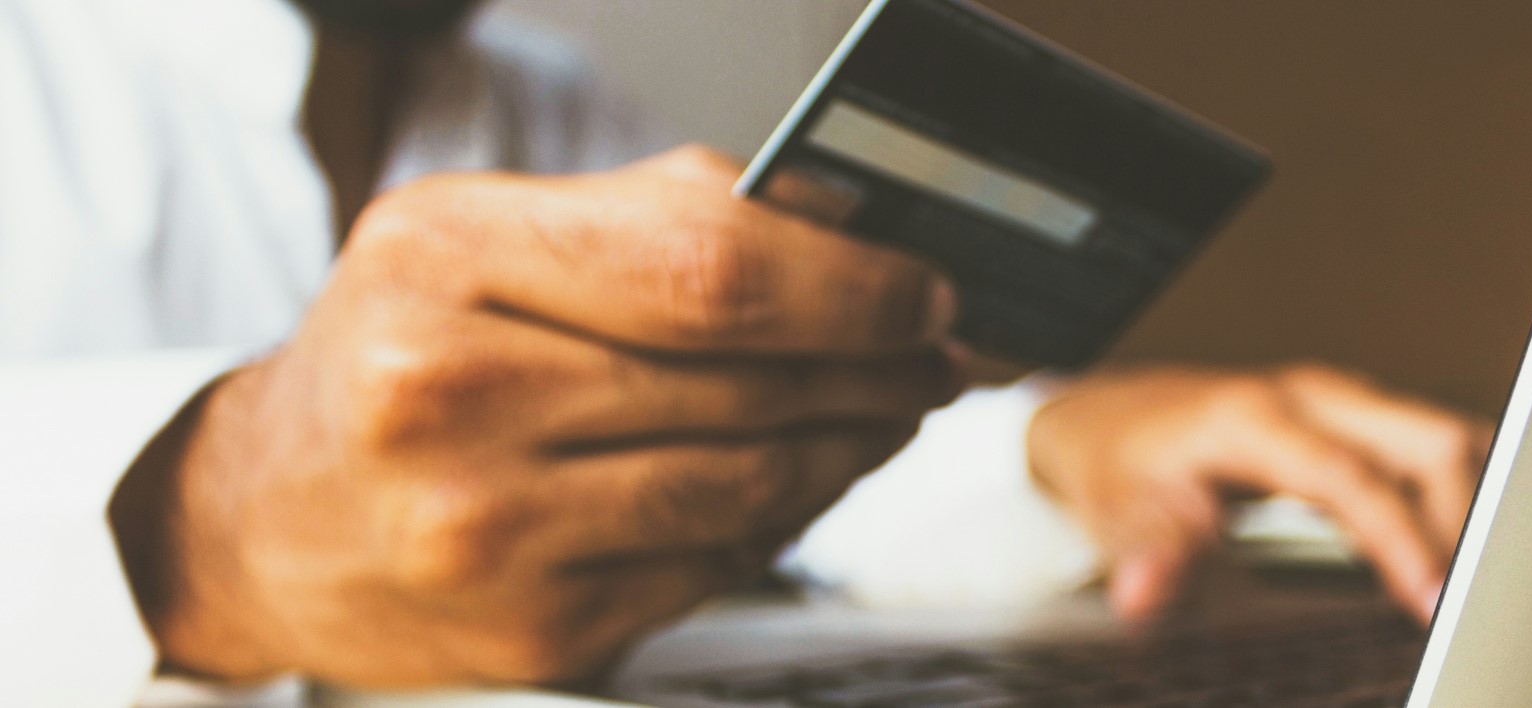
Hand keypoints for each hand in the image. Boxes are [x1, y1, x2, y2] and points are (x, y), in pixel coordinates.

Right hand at [108, 146, 962, 686]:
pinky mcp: (532, 628)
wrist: (267, 517)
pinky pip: (714, 564)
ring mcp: (487, 528)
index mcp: (444, 259)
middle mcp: (448, 395)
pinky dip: (779, 519)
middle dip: (876, 366)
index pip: (708, 267)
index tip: (924, 290)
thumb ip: (661, 217)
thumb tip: (850, 229)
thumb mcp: (486, 238)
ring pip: (749, 483)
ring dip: (849, 446)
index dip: (850, 283)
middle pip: (744, 378)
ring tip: (884, 414)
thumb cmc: (397, 356)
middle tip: (932, 356)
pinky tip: (796, 481)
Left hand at [1026, 364, 1491, 623]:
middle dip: (1466, 519)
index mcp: (1255, 418)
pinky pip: (1430, 445)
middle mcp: (1309, 396)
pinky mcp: (1354, 416)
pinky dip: (1459, 491)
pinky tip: (1464, 543)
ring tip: (1482, 577)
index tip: (1431, 598)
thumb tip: (1144, 593)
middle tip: (1474, 599)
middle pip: (1428, 441)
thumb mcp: (1118, 511)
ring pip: (1443, 436)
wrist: (1110, 417)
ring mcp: (1338, 400)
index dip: (1400, 539)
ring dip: (1473, 503)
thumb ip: (1148, 552)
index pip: (1352, 478)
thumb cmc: (1120, 462)